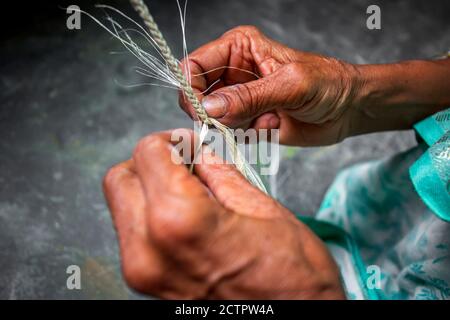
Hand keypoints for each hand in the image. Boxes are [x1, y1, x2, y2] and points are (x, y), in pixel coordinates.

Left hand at [103, 129, 344, 298]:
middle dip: (150, 161)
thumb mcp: (262, 208)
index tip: (190, 144)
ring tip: (190, 191)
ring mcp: (142, 272)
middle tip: (185, 162)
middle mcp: (148, 250)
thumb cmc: (292, 277)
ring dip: (150, 188)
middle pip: (120, 178)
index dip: (170, 140)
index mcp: (179, 220)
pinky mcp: (146, 284)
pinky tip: (187, 216)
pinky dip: (152, 213)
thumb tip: (198, 154)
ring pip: (122, 205)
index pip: (146, 153)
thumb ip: (219, 173)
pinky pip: (134, 232)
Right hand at [179, 26, 360, 145]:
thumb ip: (250, 97)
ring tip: (267, 118)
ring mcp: (238, 99)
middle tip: (234, 120)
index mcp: (238, 49)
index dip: (192, 89)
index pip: (194, 65)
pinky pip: (230, 134)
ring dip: (235, 125)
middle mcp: (233, 72)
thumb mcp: (290, 85)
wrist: (347, 109)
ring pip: (212, 118)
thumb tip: (210, 108)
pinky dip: (248, 136)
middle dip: (211, 112)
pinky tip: (272, 125)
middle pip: (197, 95)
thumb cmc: (327, 83)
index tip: (203, 111)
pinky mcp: (246, 121)